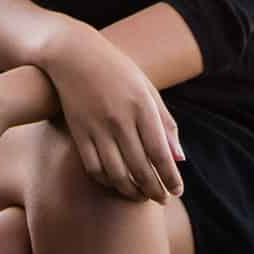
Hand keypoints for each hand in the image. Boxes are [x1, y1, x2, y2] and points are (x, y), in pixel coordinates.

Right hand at [41, 23, 184, 202]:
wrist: (73, 54)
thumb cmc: (117, 70)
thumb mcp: (147, 88)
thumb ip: (165, 123)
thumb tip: (180, 159)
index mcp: (142, 106)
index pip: (160, 153)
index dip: (171, 178)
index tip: (177, 192)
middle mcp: (120, 119)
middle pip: (141, 169)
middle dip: (154, 190)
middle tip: (162, 199)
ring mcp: (97, 127)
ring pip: (117, 174)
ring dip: (132, 192)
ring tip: (142, 197)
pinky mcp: (78, 133)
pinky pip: (94, 169)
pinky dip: (108, 183)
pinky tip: (118, 185)